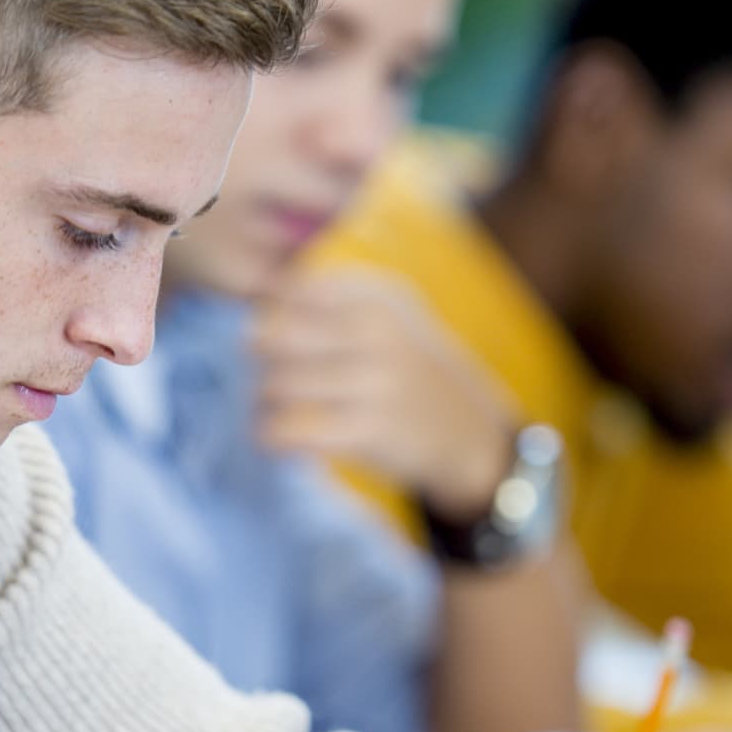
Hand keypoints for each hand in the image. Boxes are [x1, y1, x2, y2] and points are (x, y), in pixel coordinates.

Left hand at [251, 269, 519, 518]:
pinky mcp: (368, 432)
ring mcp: (374, 381)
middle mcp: (376, 332)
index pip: (290, 293)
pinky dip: (271, 436)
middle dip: (263, 360)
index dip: (273, 319)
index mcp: (376, 296)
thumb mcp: (389, 313)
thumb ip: (330, 297)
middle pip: (272, 337)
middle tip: (276, 376)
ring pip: (274, 385)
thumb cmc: (411, 370)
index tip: (286, 343)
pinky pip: (288, 430)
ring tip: (280, 410)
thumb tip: (261, 299)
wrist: (470, 433)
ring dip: (265, 403)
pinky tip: (279, 438)